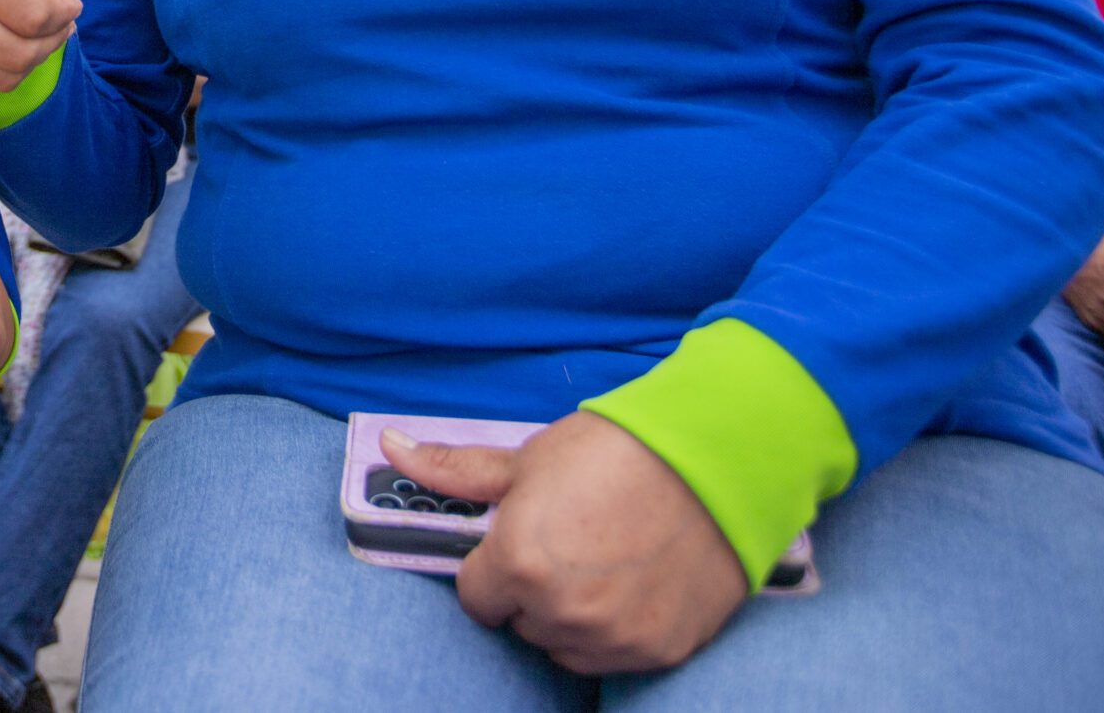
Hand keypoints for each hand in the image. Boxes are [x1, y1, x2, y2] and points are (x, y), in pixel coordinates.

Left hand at [386, 413, 744, 674]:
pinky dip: (615, 631)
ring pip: (563, 645)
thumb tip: (387, 446)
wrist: (716, 461)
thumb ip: (454, 470)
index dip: (495, 567)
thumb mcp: (528, 458)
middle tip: (572, 542)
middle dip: (533, 589)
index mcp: (516, 562)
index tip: (522, 541)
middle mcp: (558, 610)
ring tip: (604, 561)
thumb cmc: (617, 450)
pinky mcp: (655, 651)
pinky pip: (611, 658)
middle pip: (520, 621)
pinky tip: (634, 584)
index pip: (475, 597)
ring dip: (571, 615)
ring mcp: (610, 637)